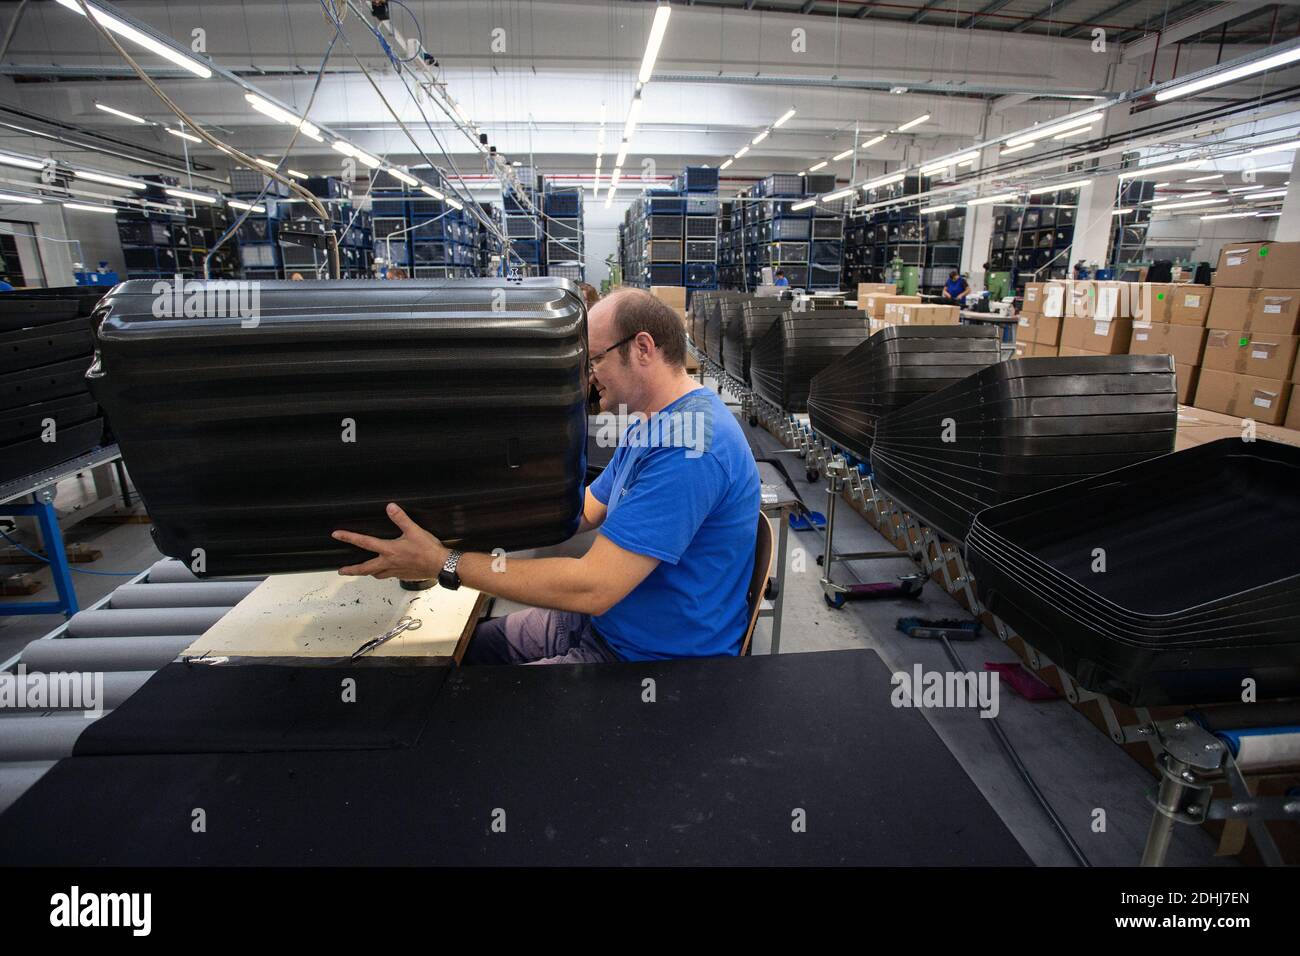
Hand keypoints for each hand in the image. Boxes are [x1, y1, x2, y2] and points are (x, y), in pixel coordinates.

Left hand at [333, 503, 448, 579]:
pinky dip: (383, 574)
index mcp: (389, 550)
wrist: (440, 565)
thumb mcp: (414, 530)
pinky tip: (386, 571)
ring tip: (362, 571)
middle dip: (352, 569)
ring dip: (367, 573)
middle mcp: (389, 563)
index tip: (337, 535)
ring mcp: (395, 571)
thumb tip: (390, 507)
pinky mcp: (403, 575)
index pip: (364, 542)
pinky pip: (388, 576)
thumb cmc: (428, 550)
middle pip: (365, 568)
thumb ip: (401, 519)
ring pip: (376, 574)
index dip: (349, 537)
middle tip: (342, 571)